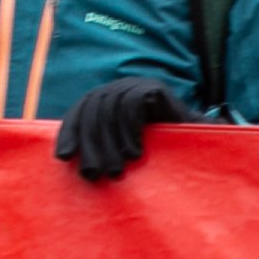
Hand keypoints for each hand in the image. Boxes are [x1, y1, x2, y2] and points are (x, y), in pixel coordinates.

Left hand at [52, 78, 180, 182]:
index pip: (78, 111)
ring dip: (111, 143)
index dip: (69, 133)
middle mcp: (118, 87)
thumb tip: (62, 157)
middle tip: (96, 173)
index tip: (65, 157)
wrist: (196, 139)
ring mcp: (137, 84)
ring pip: (110, 109)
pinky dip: (129, 130)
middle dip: (92, 145)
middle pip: (93, 111)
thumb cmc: (156, 147)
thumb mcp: (119, 144)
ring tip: (118, 169)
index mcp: (105, 97)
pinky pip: (132, 104)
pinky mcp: (155, 87)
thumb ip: (97, 142)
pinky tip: (135, 152)